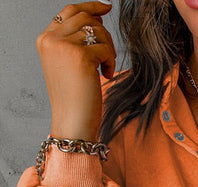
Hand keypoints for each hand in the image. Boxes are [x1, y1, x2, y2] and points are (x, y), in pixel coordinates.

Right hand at [36, 1, 116, 141]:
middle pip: (86, 17)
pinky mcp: (80, 56)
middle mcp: (51, 39)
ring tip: (104, 69)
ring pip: (97, 31)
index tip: (106, 7)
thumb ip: (75, 40)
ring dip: (108, 49)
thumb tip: (97, 18)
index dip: (90, 7)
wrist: (73, 122)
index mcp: (45, 40)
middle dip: (103, 33)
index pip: (69, 11)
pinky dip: (110, 61)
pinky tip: (105, 75)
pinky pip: (105, 47)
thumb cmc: (75, 98)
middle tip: (108, 55)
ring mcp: (63, 46)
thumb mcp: (69, 64)